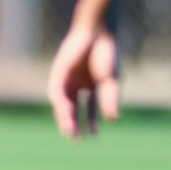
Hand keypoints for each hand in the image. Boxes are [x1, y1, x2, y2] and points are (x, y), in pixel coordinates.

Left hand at [47, 23, 119, 138]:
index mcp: (91, 85)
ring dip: (66, 118)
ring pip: (64, 103)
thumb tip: (113, 120)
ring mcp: (67, 78)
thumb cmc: (107, 53)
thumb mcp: (111, 81)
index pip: (88, 109)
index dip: (90, 122)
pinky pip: (57, 92)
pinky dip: (61, 104)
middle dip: (74, 124)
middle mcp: (77, 84)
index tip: (94, 135)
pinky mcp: (59, 72)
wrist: (98, 30)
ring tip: (70, 132)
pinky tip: (66, 113)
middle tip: (77, 139)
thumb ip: (110, 99)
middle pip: (73, 109)